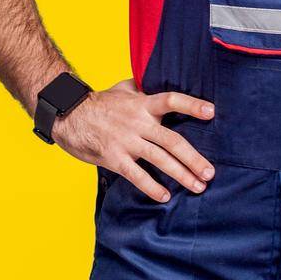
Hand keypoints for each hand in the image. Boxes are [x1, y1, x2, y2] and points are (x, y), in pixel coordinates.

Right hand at [51, 78, 216, 202]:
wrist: (68, 115)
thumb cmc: (99, 103)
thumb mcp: (123, 88)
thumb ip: (144, 89)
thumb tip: (161, 83)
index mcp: (142, 103)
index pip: (172, 100)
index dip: (192, 105)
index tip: (212, 112)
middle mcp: (138, 122)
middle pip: (172, 140)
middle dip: (194, 159)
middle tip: (210, 173)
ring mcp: (127, 141)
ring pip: (160, 159)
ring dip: (182, 175)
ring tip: (198, 187)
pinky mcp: (114, 157)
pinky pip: (137, 175)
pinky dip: (152, 187)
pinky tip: (165, 196)